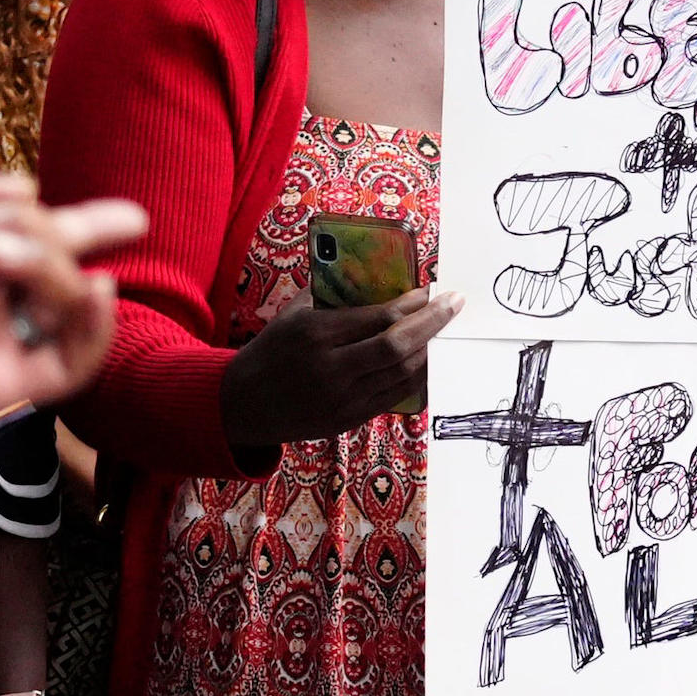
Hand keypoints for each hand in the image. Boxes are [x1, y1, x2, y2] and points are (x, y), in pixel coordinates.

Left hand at [0, 165, 142, 454]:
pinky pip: (71, 363)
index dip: (90, 226)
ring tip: (0, 257)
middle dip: (37, 234)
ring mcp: (0, 339)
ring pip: (68, 303)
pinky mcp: (2, 382)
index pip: (44, 237)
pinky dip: (94, 329)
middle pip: (59, 261)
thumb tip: (32, 188)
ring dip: (50, 268)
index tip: (133, 217)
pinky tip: (94, 292)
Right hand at [223, 285, 461, 453]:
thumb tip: (373, 275)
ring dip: (430, 350)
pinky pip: (394, 397)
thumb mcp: (291, 315)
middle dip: (432, 323)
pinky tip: (428, 360)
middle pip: (397, 346)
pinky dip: (417, 378)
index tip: (430, 290)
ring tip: (445, 331)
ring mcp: (342, 399)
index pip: (377, 318)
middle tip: (453, 305)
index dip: (411, 304)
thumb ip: (329, 295)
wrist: (242, 405)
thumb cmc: (269, 351)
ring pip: (402, 375)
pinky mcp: (349, 420)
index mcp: (315, 335)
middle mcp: (331, 369)